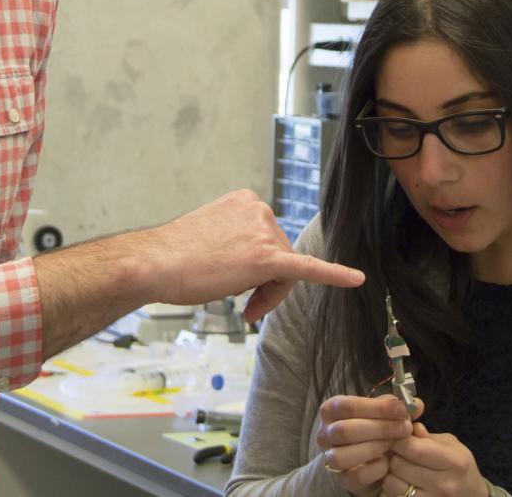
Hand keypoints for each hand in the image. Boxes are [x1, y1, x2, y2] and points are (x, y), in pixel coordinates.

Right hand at [140, 190, 363, 319]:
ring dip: (268, 294)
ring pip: (285, 272)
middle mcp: (259, 210)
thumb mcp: (210, 239)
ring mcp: (264, 232)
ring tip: (243, 307)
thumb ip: (236, 244)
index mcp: (246, 202)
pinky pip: (307, 268)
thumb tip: (248, 264)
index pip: (267, 241)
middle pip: (280, 257)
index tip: (237, 285)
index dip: (257, 271)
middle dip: (266, 286)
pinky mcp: (267, 257)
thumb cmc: (173, 256)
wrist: (154, 263)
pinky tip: (357, 279)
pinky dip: (335, 274)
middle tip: (245, 308)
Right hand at [315, 394, 413, 495]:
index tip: (402, 410)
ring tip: (394, 444)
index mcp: (331, 410)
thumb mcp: (382, 413)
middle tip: (405, 428)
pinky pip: (354, 476)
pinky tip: (387, 462)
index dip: (378, 407)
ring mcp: (329, 458)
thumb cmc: (372, 429)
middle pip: (345, 430)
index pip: (348, 406)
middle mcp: (324, 433)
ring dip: (373, 448)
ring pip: (342, 455)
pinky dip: (374, 469)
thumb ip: (396, 408)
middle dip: (380, 428)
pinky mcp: (342, 479)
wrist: (366, 459)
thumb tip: (416, 404)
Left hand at [383, 406, 488, 496]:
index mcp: (453, 462)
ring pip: (391, 483)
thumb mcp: (451, 445)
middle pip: (398, 464)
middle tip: (396, 452)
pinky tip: (400, 482)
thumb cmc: (460, 467)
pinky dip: (391, 488)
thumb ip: (428, 436)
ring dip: (390, 473)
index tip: (398, 437)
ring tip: (398, 468)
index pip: (412, 448)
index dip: (399, 439)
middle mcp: (443, 485)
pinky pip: (392, 496)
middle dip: (393, 455)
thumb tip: (408, 427)